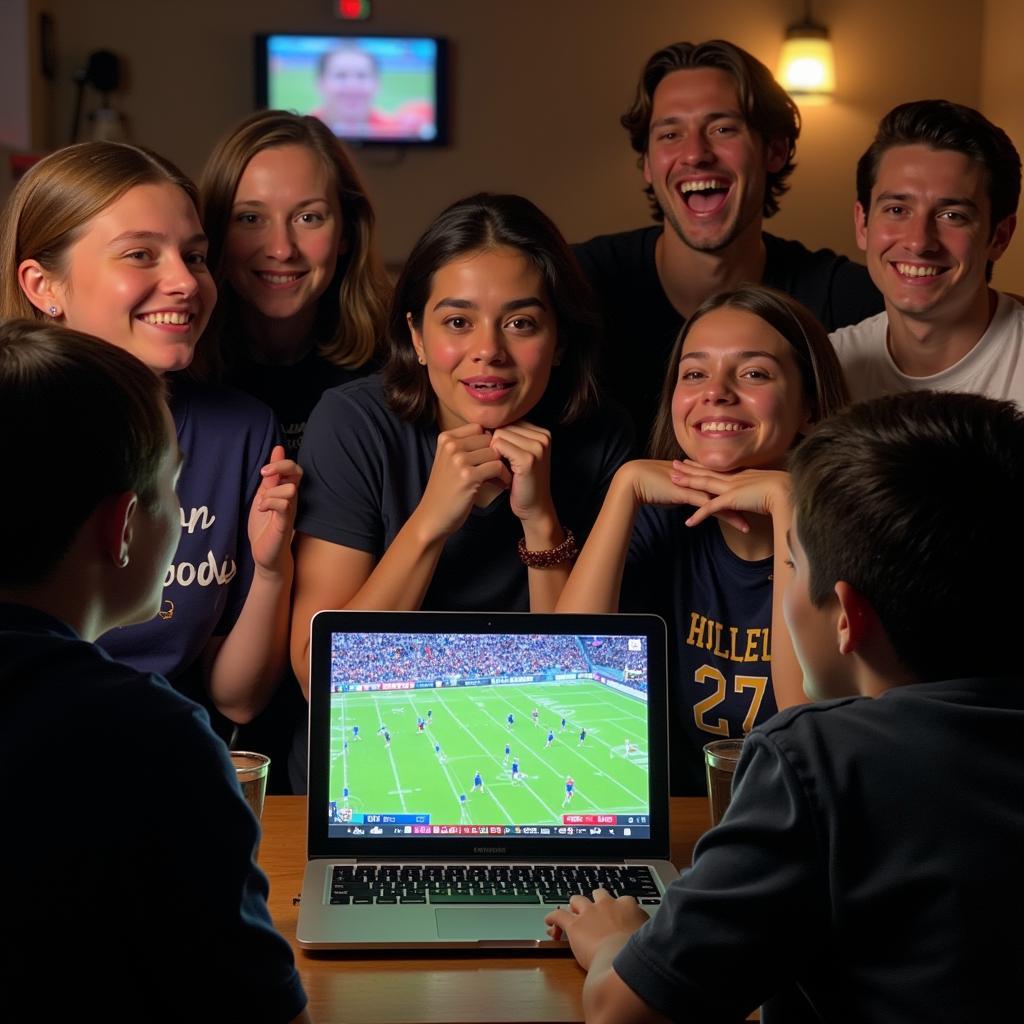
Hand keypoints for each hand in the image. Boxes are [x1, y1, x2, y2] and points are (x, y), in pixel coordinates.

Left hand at [248, 445, 301, 573]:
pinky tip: (262, 510)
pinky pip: (284, 505)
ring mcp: (290, 510)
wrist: (264, 555)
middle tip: (265, 474)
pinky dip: (269, 503)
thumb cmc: (265, 527)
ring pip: (289, 488)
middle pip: (297, 471)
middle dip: (281, 466)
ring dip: (270, 493)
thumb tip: (277, 450)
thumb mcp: (263, 496)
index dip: (280, 461)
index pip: (293, 468)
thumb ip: (270, 477)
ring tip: (262, 504)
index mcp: (285, 491)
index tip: (264, 469)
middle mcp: (291, 499)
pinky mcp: (286, 523)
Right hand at [414, 424, 511, 539]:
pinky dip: (504, 476)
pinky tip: (502, 484)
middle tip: (499, 470)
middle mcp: (451, 446)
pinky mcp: (468, 476)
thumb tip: (497, 436)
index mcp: (445, 438)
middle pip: (489, 439)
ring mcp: (459, 460)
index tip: (490, 457)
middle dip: (497, 454)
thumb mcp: (448, 460)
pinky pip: (497, 467)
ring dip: (503, 466)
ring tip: (501, 478)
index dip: (488, 442)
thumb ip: (466, 445)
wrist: (433, 516)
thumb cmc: (445, 489)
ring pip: (495, 452)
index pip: (478, 427)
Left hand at [489, 421, 554, 523]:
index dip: (500, 440)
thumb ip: (510, 437)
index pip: (509, 423)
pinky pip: (498, 446)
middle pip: (503, 427)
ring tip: (502, 469)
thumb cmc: (522, 481)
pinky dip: (494, 459)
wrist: (534, 506)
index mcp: (542, 433)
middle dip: (496, 445)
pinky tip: (502, 473)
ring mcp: (537, 447)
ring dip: (494, 452)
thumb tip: (482, 424)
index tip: (504, 458)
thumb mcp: (520, 454)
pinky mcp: (528, 458)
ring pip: (499, 434)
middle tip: (501, 465)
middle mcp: (543, 436)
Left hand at [544, 888, 648, 970]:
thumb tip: (651, 940)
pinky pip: (558, 915)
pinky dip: (553, 917)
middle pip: (599, 895)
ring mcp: (590, 912)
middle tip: (595, 913)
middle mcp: (608, 904)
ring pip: (577, 900)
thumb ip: (648, 934)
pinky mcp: (574, 924)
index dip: (619, 910)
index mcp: (629, 906)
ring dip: (574, 906)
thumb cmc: (639, 956)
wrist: (623, 962)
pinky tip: (550, 921)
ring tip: (572, 914)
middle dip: (596, 902)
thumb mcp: (650, 939)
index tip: (618, 919)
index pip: (623, 902)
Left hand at [670, 461, 791, 528]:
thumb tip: (758, 493)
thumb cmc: (784, 490)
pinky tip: (688, 523)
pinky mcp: (732, 500)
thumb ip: (759, 489)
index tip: (691, 461)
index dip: (703, 465)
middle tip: (673, 463)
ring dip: (687, 483)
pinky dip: (699, 516)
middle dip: (689, 468)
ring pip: (704, 484)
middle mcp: (734, 479)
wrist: (788, 491)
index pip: (717, 469)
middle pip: (706, 472)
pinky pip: (710, 508)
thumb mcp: (768, 488)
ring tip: (672, 480)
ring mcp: (731, 488)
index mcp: (742, 475)